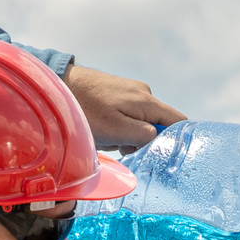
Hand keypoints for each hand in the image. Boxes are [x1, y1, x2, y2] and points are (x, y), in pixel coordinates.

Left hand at [64, 63, 185, 151]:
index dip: (176, 141)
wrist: (60, 85)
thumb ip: (142, 135)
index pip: (179, 122)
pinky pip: (131, 118)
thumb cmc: (85, 109)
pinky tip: (105, 129)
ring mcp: (132, 93)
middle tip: (124, 148)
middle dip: (147, 142)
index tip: (161, 155)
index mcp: (148, 102)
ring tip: (109, 138)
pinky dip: (122, 128)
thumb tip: (159, 138)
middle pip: (160, 126)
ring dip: (131, 137)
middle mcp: (145, 94)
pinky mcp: (120, 95)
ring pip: (144, 123)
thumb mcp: (115, 130)